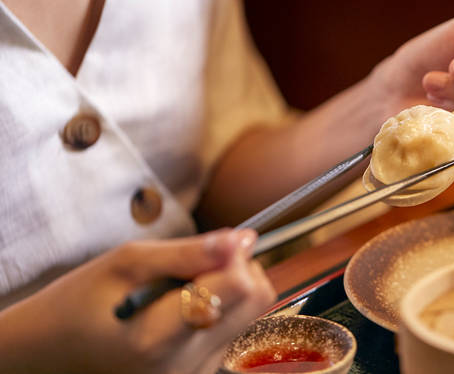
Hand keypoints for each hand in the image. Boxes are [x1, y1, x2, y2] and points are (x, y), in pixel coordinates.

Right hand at [0, 229, 275, 373]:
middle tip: (200, 262)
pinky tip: (187, 307)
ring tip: (185, 287)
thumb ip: (188, 252)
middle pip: (256, 301)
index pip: (238, 287)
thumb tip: (242, 238)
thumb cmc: (79, 305)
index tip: (217, 243)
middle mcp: (185, 367)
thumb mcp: (124, 264)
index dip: (235, 254)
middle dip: (239, 269)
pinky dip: (223, 310)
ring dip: (232, 290)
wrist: (51, 356)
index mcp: (160, 339)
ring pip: (251, 316)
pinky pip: (236, 331)